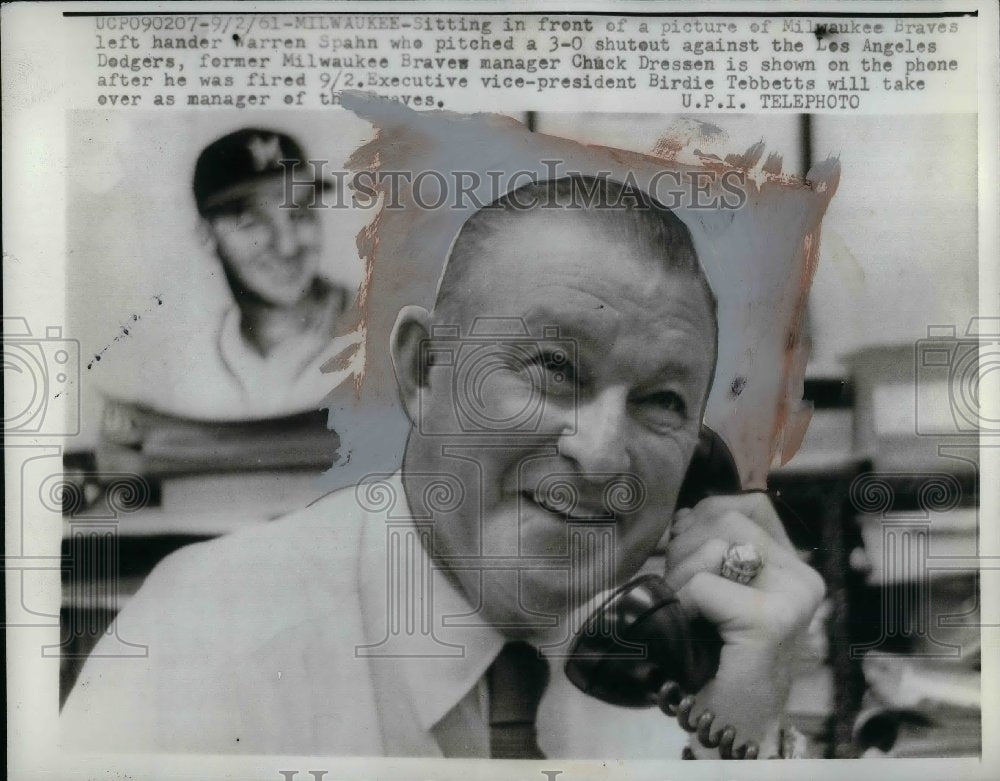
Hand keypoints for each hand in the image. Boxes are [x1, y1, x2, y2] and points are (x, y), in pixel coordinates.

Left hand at [662, 492, 825, 755]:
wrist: (726, 728)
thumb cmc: (713, 658)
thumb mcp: (716, 587)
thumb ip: (711, 544)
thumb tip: (690, 510)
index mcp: (795, 566)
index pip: (747, 503)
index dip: (704, 521)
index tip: (693, 564)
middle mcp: (803, 578)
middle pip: (725, 515)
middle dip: (686, 548)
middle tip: (686, 595)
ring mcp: (793, 598)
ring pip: (712, 544)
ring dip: (680, 577)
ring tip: (690, 615)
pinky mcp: (771, 619)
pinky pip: (702, 583)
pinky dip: (681, 604)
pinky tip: (691, 633)